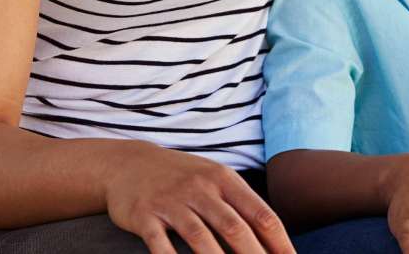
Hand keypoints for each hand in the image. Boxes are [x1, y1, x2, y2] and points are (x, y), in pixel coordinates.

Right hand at [104, 142, 292, 253]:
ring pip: (200, 238)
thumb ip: (241, 206)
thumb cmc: (183, 178)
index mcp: (224, 180)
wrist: (129, 163)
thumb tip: (273, 241)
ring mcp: (171, 201)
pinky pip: (160, 245)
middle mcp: (200, 188)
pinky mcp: (144, 215)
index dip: (280, 244)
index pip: (261, 215)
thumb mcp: (214, 180)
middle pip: (235, 229)